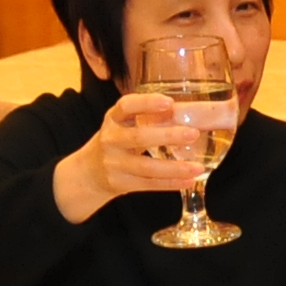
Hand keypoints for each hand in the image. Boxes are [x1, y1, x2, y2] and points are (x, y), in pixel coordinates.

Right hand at [56, 90, 208, 220]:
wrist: (88, 173)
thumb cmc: (115, 142)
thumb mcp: (122, 124)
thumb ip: (147, 118)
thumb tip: (185, 111)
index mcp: (113, 119)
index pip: (126, 106)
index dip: (147, 103)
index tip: (169, 102)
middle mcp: (111, 139)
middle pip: (139, 138)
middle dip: (168, 136)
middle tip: (193, 134)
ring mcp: (113, 163)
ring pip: (147, 167)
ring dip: (175, 168)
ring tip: (197, 167)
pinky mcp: (119, 183)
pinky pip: (148, 184)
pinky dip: (170, 183)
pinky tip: (189, 180)